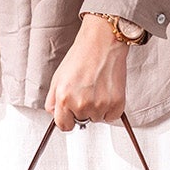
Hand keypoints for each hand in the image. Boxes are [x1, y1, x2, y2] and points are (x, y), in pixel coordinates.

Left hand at [45, 14, 129, 130]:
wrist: (102, 43)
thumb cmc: (81, 56)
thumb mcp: (58, 77)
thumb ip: (52, 100)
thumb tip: (54, 113)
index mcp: (64, 99)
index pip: (64, 126)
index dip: (67, 119)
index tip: (70, 114)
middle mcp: (81, 104)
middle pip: (81, 121)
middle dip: (82, 110)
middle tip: (85, 91)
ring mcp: (100, 105)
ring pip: (97, 118)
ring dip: (97, 108)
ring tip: (97, 88)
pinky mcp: (117, 104)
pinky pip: (111, 116)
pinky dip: (110, 108)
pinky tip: (107, 91)